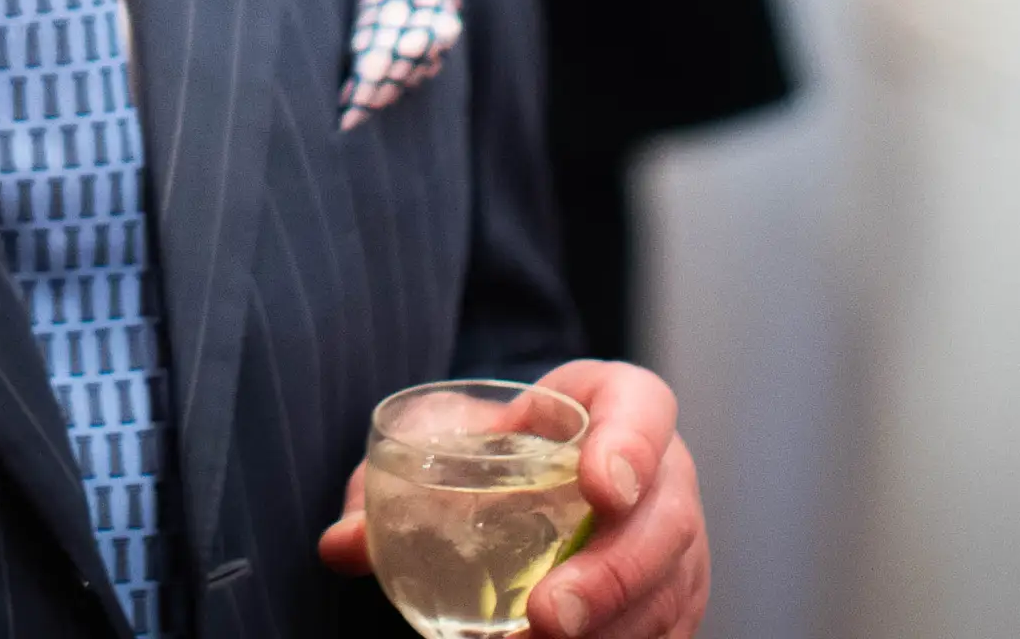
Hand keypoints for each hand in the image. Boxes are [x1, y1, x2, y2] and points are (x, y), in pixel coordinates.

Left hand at [319, 359, 708, 638]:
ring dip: (610, 630)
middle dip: (612, 574)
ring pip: (670, 590)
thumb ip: (389, 488)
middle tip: (551, 615)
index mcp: (616, 404)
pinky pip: (668, 632)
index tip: (597, 487)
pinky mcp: (675, 599)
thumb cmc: (494, 450)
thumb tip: (341, 545)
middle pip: (664, 520)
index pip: (642, 406)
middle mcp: (664, 472)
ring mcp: (679, 542)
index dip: (631, 444)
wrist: (536, 474)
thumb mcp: (448, 443)